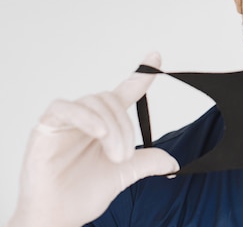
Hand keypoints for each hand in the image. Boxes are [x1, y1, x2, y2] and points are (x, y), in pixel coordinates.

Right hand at [7, 52, 179, 226]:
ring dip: (111, 127)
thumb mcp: (125, 174)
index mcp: (106, 124)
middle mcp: (87, 118)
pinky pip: (63, 108)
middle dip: (125, 126)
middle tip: (125, 155)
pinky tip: (98, 133)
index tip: (156, 57)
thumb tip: (172, 162)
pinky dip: (85, 117)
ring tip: (115, 155)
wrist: (58, 217)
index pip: (125, 91)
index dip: (141, 75)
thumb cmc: (83, 194)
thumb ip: (147, 162)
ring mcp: (66, 121)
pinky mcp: (45, 128)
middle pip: (111, 99)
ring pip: (93, 102)